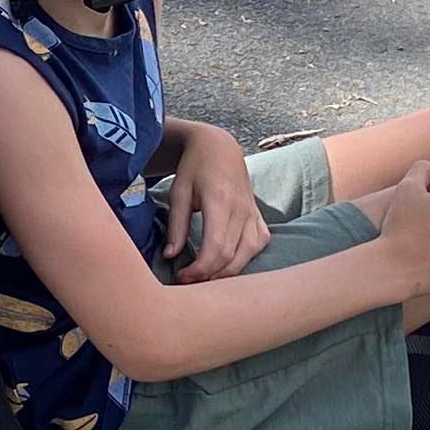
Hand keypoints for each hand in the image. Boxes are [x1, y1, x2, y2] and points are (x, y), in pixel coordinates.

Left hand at [161, 125, 272, 281]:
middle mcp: (241, 209)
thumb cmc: (195, 168)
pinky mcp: (258, 216)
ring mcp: (253, 212)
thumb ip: (176, 226)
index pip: (216, 246)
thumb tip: (171, 256)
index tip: (182, 276)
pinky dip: (245, 259)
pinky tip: (228, 263)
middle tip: (188, 281)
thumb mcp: (178, 192)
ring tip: (205, 276)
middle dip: (209, 275)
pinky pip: (258, 245)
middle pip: (230, 255)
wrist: (220, 148)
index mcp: (220, 200)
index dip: (200, 269)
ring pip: (247, 254)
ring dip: (227, 272)